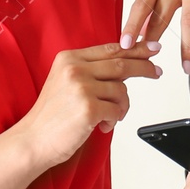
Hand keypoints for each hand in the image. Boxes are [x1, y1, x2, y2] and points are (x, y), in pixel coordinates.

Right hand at [12, 42, 160, 168]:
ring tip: (109, 117)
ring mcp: (81, 88)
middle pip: (121, 63)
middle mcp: (74, 69)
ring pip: (121, 90)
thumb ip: (94, 72)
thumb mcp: (68, 83)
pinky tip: (102, 125)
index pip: (110, 49)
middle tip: (156, 71)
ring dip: (121, 106)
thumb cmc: (52, 115)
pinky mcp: (88, 108)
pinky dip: (114, 120)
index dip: (134, 48)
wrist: (33, 140)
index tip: (151, 48)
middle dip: (143, 67)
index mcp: (69, 58)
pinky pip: (117, 110)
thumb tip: (127, 66)